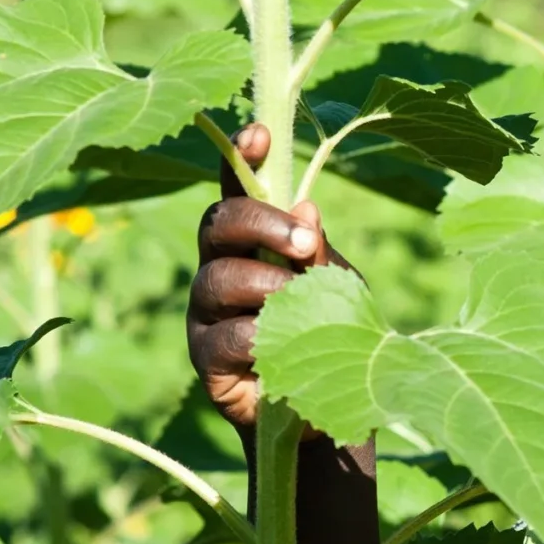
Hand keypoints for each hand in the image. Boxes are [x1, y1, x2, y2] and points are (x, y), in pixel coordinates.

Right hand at [186, 124, 342, 431]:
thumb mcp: (338, 285)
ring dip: (265, 285)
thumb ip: (320, 251)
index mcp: (252, 238)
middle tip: (303, 242)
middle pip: (215, 222)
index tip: (259, 135)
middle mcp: (220, 264)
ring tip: (299, 301)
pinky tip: (281, 344)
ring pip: (217, 278)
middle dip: (258, 222)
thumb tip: (307, 208)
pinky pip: (222, 336)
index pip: (236, 187)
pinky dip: (257, 336)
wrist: (327, 409)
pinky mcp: (206, 358)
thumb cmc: (332, 332)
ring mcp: (207, 312)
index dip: (240, 156)